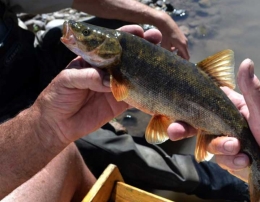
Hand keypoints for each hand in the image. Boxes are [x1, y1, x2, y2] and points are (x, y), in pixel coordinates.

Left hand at [33, 25, 161, 144]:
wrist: (58, 124)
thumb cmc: (57, 97)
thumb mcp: (66, 80)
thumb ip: (87, 76)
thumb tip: (108, 80)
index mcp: (93, 60)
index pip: (111, 45)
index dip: (126, 37)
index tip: (139, 32)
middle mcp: (107, 71)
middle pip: (128, 57)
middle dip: (143, 48)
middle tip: (157, 40)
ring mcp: (115, 87)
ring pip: (136, 75)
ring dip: (149, 68)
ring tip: (163, 60)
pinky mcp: (120, 103)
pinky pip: (136, 97)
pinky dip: (146, 93)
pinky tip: (157, 85)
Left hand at [156, 12, 189, 59]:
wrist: (166, 24)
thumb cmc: (166, 36)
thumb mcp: (166, 47)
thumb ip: (169, 54)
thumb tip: (169, 60)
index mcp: (183, 46)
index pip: (187, 57)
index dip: (184, 62)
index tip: (180, 66)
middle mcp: (185, 43)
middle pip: (185, 54)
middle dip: (180, 58)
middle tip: (175, 62)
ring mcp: (184, 39)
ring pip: (183, 49)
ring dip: (178, 53)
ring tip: (172, 56)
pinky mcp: (182, 36)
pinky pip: (181, 45)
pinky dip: (178, 48)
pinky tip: (171, 49)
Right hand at [168, 59, 259, 182]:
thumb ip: (252, 90)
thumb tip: (247, 62)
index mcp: (228, 107)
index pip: (203, 100)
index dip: (187, 103)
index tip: (175, 106)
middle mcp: (221, 123)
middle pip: (195, 123)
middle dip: (182, 128)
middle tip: (174, 132)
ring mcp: (222, 140)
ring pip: (208, 143)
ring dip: (222, 147)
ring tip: (240, 149)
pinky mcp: (225, 157)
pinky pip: (219, 159)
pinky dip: (232, 160)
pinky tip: (245, 160)